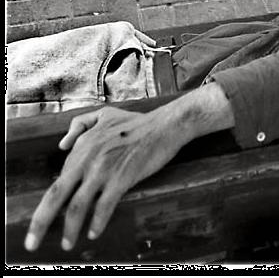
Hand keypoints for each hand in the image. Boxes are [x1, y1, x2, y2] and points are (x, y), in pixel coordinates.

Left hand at [24, 106, 187, 251]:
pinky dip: (97, 223)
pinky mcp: (122, 179)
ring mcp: (104, 170)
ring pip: (78, 206)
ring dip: (70, 229)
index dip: (54, 199)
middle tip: (32, 242)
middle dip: (41, 221)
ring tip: (67, 244)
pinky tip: (94, 233)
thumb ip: (80, 124)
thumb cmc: (137, 122)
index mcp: (83, 144)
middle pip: (57, 195)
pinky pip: (104, 207)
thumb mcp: (104, 114)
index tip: (51, 215)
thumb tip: (63, 145)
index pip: (61, 177)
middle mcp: (88, 159)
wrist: (164, 125)